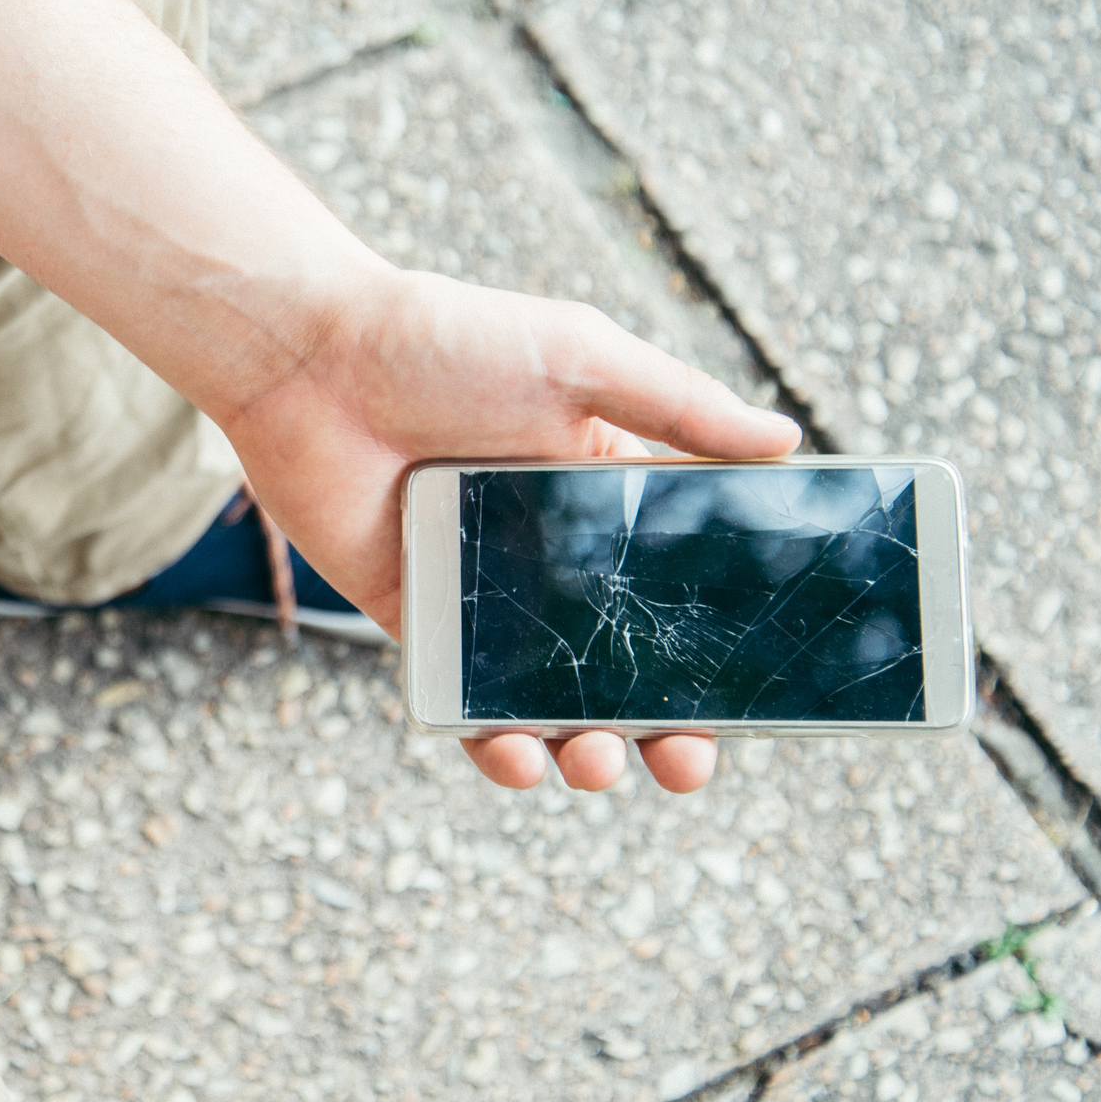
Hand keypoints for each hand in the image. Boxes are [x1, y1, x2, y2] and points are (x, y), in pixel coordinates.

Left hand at [219, 271, 801, 796]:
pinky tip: (517, 755)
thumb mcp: (582, 356)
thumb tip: (788, 440)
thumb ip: (680, 407)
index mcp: (606, 493)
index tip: (766, 698)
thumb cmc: (447, 339)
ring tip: (598, 758)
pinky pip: (462, 698)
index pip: (687, 585)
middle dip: (668, 727)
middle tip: (687, 762)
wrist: (311, 358)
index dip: (726, 648)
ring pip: (550, 698)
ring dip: (587, 747)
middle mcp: (552, 553)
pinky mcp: (413, 618)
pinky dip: (494, 743)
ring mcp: (483, 594)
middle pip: (630, 664)